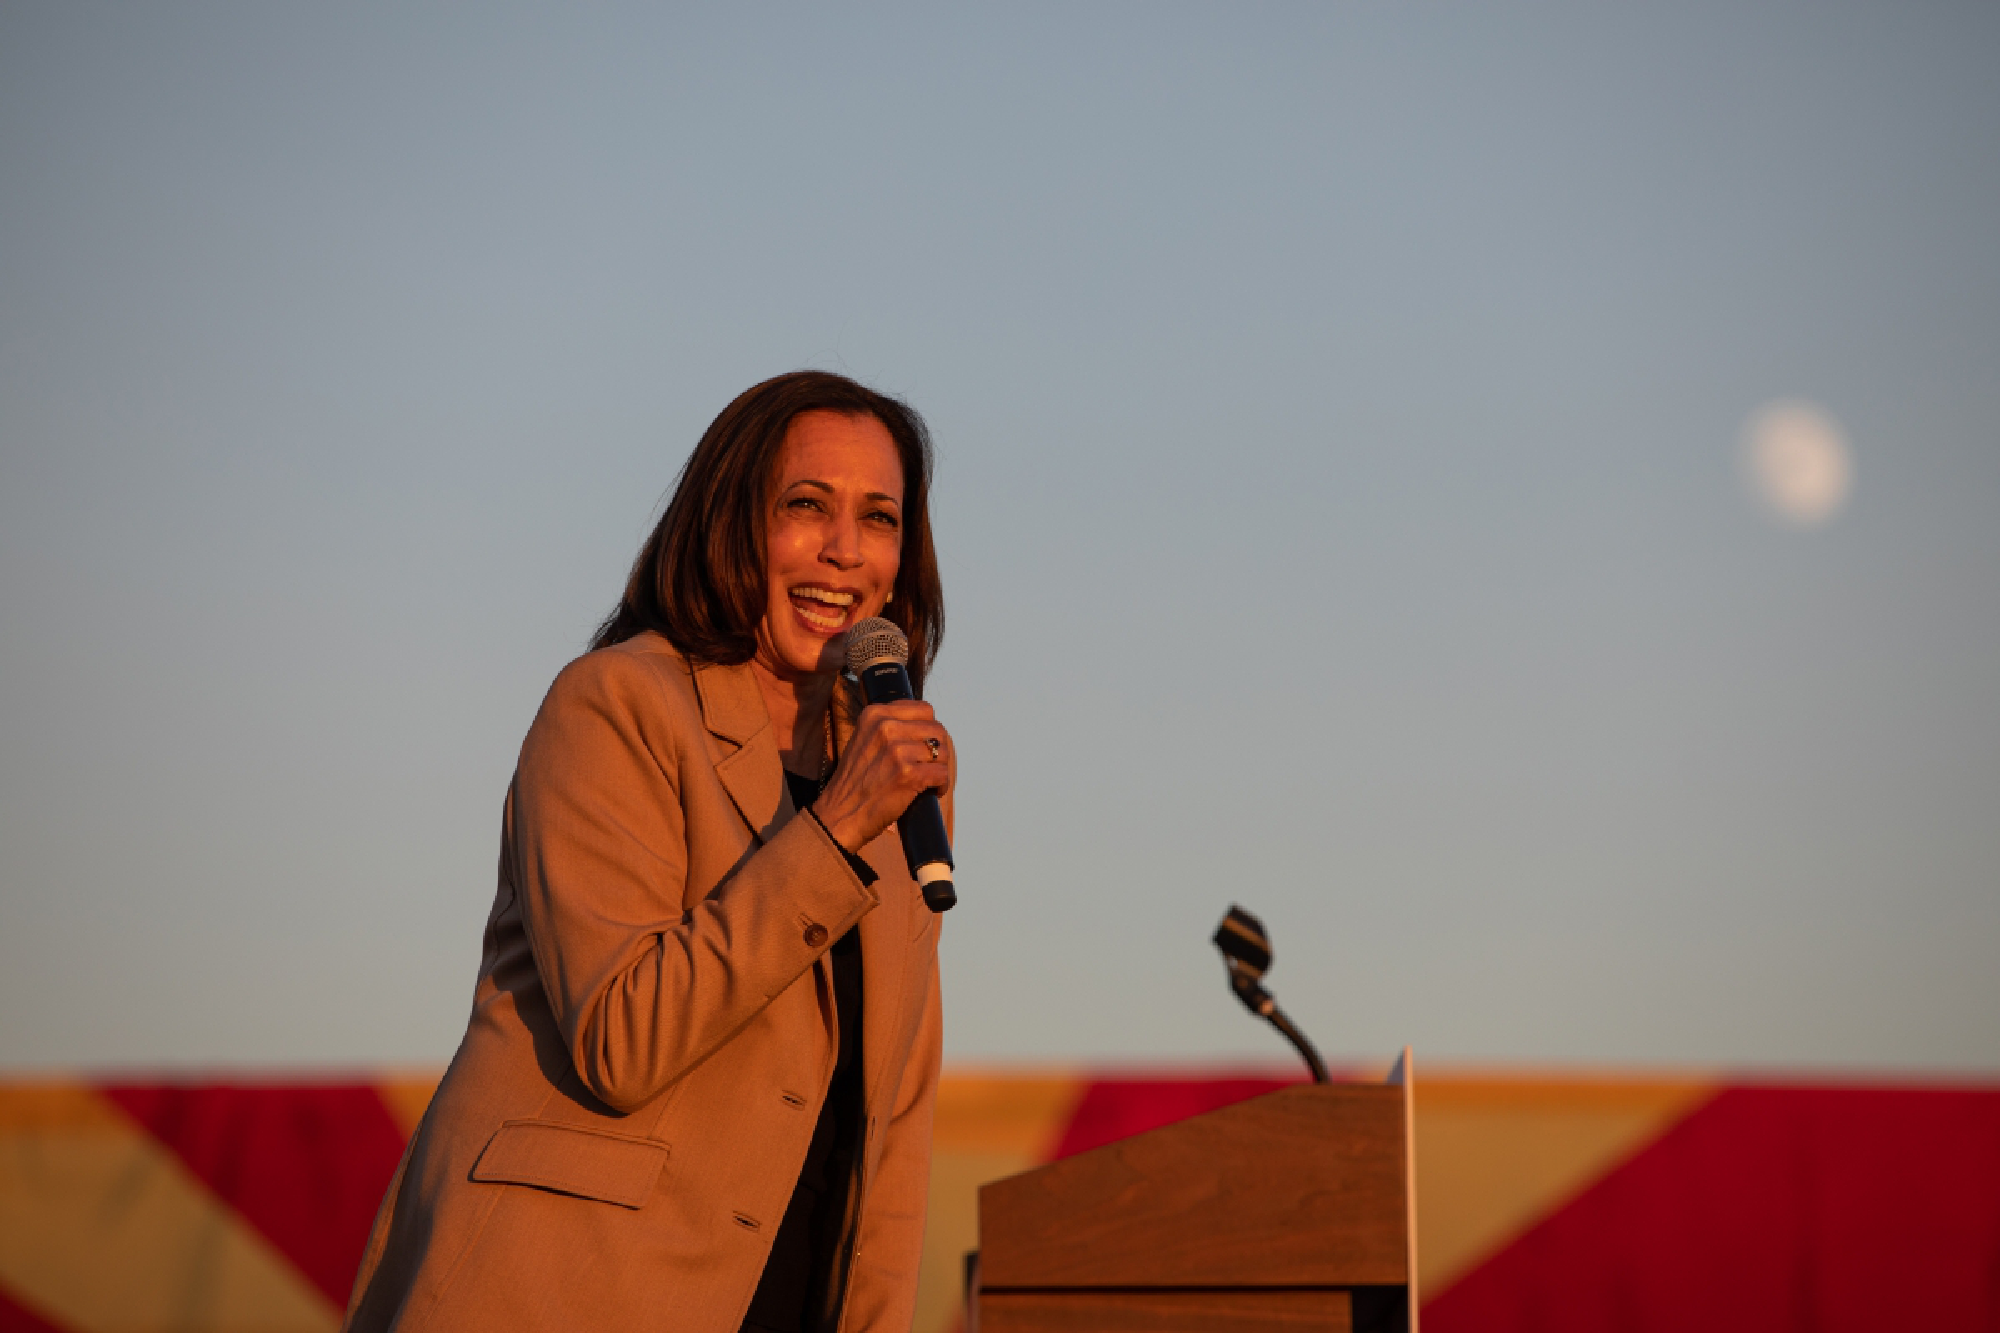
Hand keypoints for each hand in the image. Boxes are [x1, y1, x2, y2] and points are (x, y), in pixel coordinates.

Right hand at [813, 700, 953, 853]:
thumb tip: (923, 726)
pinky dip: (941, 785)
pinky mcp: (908, 774)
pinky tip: (932, 791)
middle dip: (939, 749)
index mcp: (875, 714)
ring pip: (942, 752)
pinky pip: (942, 774)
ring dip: (940, 768)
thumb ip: (889, 727)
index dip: (929, 729)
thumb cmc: (854, 782)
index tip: (923, 745)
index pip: (924, 709)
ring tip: (929, 779)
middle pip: (937, 729)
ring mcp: (897, 751)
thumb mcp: (864, 739)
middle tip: (930, 765)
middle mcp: (885, 727)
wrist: (840, 814)